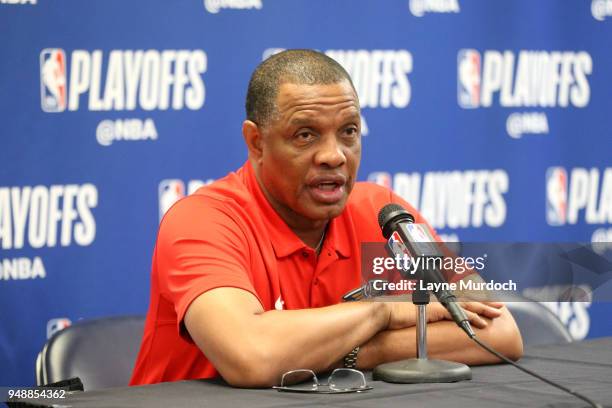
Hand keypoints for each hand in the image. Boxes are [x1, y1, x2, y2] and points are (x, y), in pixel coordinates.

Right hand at [384, 300, 503, 329]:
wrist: (384, 312)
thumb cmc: (392, 314)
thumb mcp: (408, 314)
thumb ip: (417, 315)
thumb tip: (419, 320)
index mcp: (432, 299)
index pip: (457, 299)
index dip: (471, 301)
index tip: (483, 303)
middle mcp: (437, 299)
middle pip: (466, 300)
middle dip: (484, 303)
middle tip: (498, 306)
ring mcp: (437, 304)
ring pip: (466, 306)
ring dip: (483, 310)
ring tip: (496, 313)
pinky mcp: (436, 310)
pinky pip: (458, 315)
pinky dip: (472, 319)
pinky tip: (481, 323)